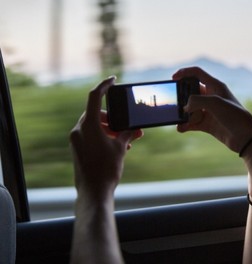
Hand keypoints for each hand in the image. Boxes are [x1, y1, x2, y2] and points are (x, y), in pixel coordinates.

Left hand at [69, 77, 142, 199]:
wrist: (94, 192)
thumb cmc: (107, 169)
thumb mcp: (121, 148)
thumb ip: (127, 134)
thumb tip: (134, 129)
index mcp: (88, 125)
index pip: (94, 97)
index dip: (104, 86)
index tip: (113, 80)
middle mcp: (79, 130)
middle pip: (96, 113)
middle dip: (113, 117)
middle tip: (127, 124)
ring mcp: (76, 140)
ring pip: (94, 125)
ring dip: (110, 128)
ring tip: (126, 138)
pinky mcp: (77, 148)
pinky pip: (91, 135)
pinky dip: (103, 135)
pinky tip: (118, 146)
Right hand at [173, 67, 251, 153]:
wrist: (246, 138)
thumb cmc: (234, 116)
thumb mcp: (214, 103)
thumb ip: (196, 100)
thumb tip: (185, 108)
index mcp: (215, 86)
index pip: (197, 73)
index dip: (184, 73)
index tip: (173, 79)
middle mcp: (211, 97)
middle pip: (190, 91)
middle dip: (181, 97)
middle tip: (175, 104)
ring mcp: (209, 111)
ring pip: (189, 109)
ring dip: (182, 113)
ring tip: (177, 118)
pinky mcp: (208, 124)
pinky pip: (191, 122)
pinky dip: (185, 125)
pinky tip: (181, 128)